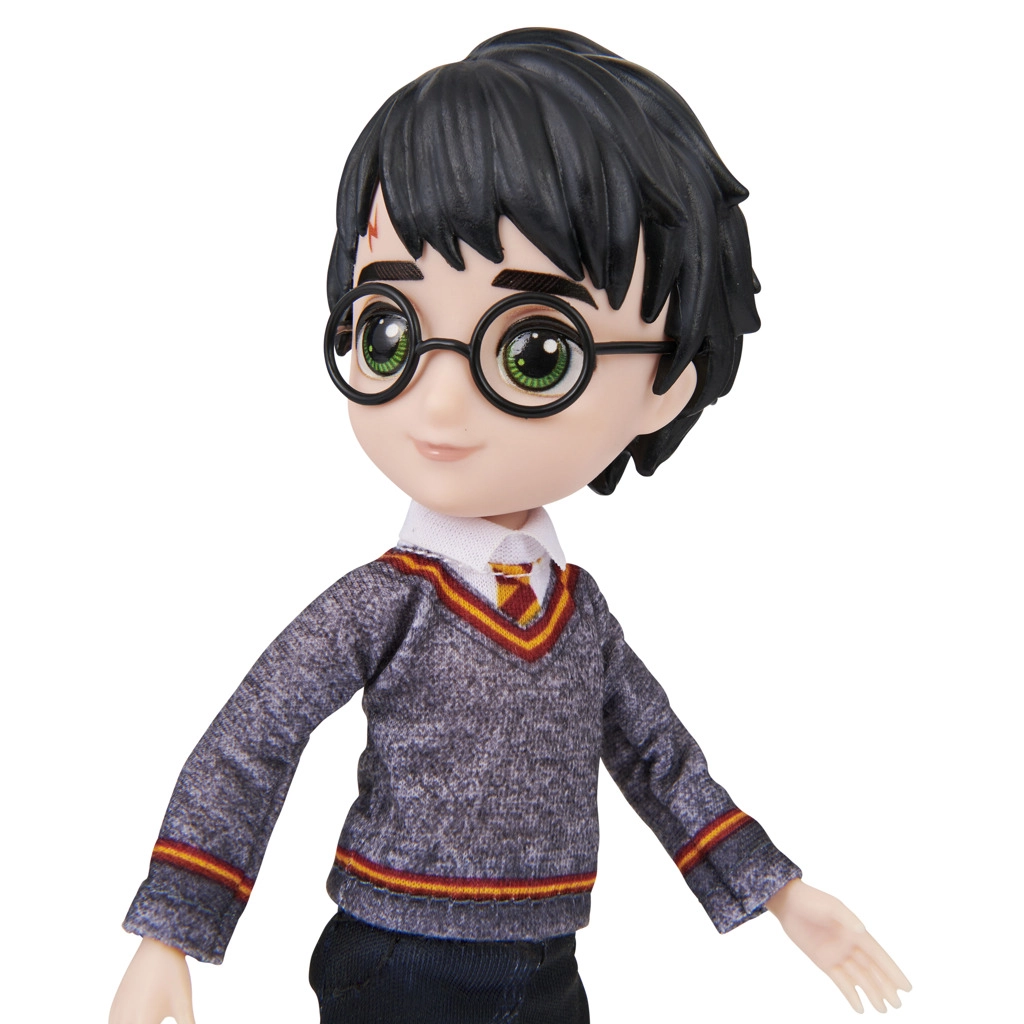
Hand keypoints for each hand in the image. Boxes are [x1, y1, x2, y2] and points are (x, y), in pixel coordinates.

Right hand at [110, 937, 195, 1023]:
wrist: (158, 946)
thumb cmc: (174, 975)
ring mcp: (115, 1015)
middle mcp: (123, 1021)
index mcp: (141, 1022)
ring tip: (154, 1017)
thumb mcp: (184, 1005)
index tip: (163, 1021)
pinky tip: (141, 1019)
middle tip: (161, 1019)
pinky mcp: (114, 1008)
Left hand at [766, 878, 910, 1012]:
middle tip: (897, 1004)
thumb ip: (846, 918)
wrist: (788, 903)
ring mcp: (838, 954)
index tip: (907, 988)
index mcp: (856, 932)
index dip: (893, 971)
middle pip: (872, 970)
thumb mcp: (831, 907)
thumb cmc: (812, 901)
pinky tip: (860, 1008)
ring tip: (883, 1009)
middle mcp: (851, 945)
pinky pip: (841, 981)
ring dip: (871, 993)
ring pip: (859, 978)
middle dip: (885, 986)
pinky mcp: (824, 961)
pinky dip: (851, 994)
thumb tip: (861, 930)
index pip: (879, 956)